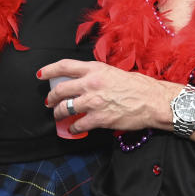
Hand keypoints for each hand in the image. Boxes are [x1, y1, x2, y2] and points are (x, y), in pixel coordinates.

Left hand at [39, 59, 172, 134]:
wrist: (153, 101)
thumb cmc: (137, 86)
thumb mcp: (113, 72)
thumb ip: (96, 75)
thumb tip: (83, 81)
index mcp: (95, 69)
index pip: (65, 66)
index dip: (49, 70)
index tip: (41, 74)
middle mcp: (91, 84)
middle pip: (60, 90)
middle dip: (51, 98)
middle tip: (49, 102)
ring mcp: (94, 102)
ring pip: (65, 108)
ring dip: (58, 114)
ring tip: (59, 116)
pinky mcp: (99, 118)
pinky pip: (78, 124)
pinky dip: (72, 128)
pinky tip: (73, 129)